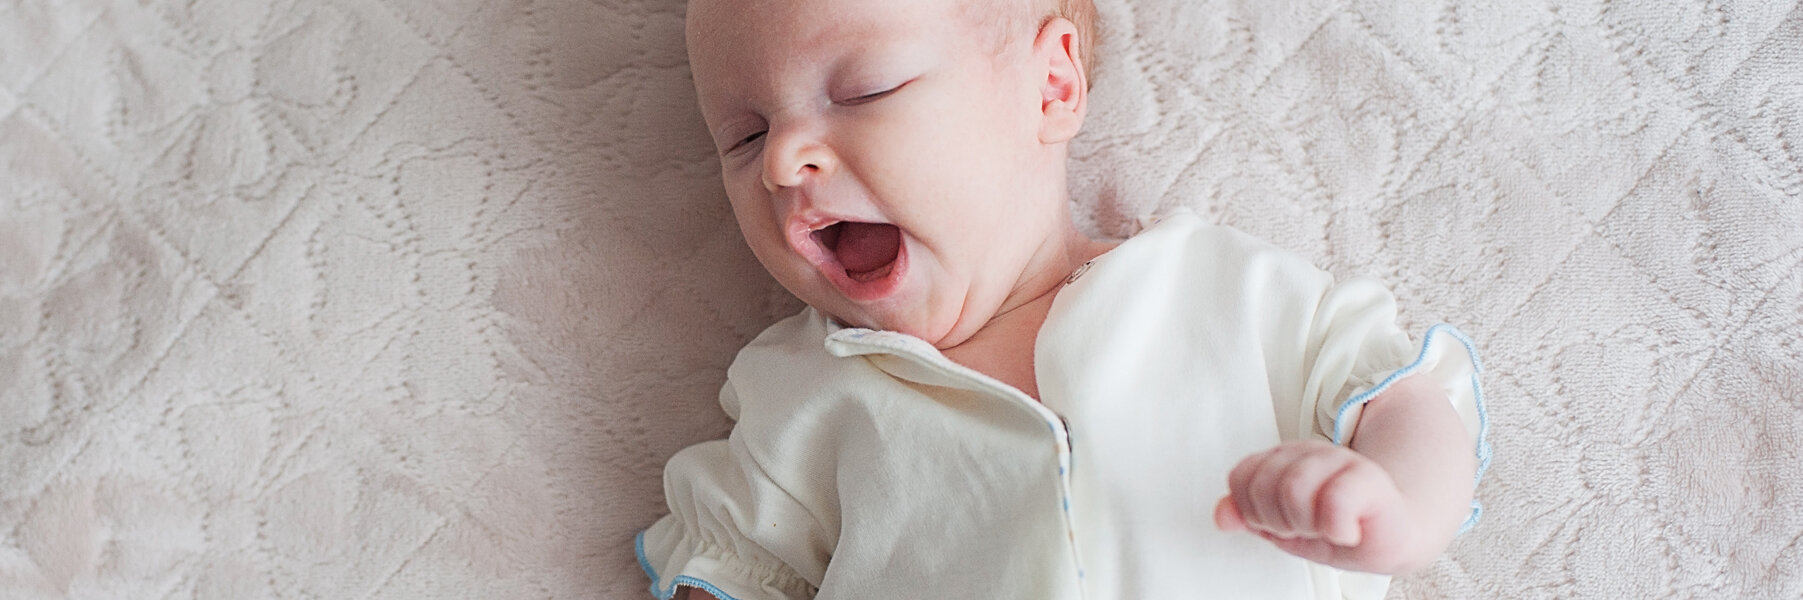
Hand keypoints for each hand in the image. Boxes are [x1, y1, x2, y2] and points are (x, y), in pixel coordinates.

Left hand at [1213, 440, 1426, 573]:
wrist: (1395, 535)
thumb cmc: (1340, 526)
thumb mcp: (1284, 525)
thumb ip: (1249, 514)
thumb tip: (1221, 514)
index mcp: (1285, 459)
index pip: (1242, 477)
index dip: (1254, 509)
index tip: (1280, 522)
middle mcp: (1310, 454)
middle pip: (1264, 485)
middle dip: (1280, 520)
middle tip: (1308, 527)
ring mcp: (1341, 461)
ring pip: (1294, 490)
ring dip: (1309, 525)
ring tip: (1327, 528)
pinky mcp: (1370, 480)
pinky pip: (1334, 501)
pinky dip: (1336, 528)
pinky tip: (1346, 531)